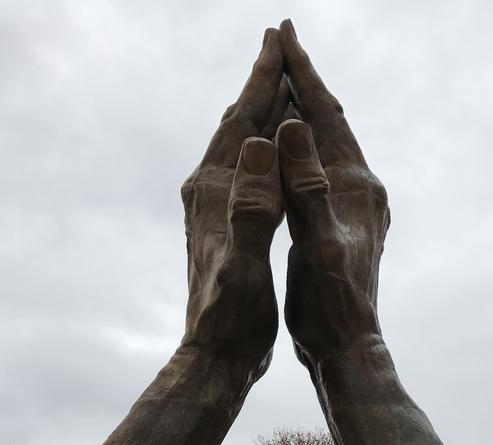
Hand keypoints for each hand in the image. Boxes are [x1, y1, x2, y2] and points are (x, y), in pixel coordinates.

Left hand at [180, 29, 289, 378]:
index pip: (240, 121)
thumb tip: (260, 145)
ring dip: (263, 112)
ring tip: (282, 84)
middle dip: (260, 83)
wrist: (215, 356)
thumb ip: (252, 206)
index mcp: (214, 191)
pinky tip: (279, 149)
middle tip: (279, 43)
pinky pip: (251, 171)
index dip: (260, 79)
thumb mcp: (245, 261)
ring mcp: (218, 208)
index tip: (277, 39)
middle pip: (239, 123)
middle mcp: (210, 192)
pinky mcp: (229, 225)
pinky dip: (267, 147)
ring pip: (244, 145)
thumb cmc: (232, 317)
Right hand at [275, 20, 389, 365]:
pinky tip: (290, 149)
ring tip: (283, 82)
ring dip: (304, 110)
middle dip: (304, 81)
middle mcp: (361, 189)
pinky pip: (320, 168)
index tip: (282, 34)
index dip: (304, 73)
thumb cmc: (330, 303)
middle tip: (281, 41)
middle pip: (331, 121)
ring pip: (327, 143)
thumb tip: (295, 127)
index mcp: (356, 186)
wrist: (347, 347)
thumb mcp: (317, 243)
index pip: (328, 115)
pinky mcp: (344, 222)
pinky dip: (301, 146)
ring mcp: (354, 206)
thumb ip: (308, 187)